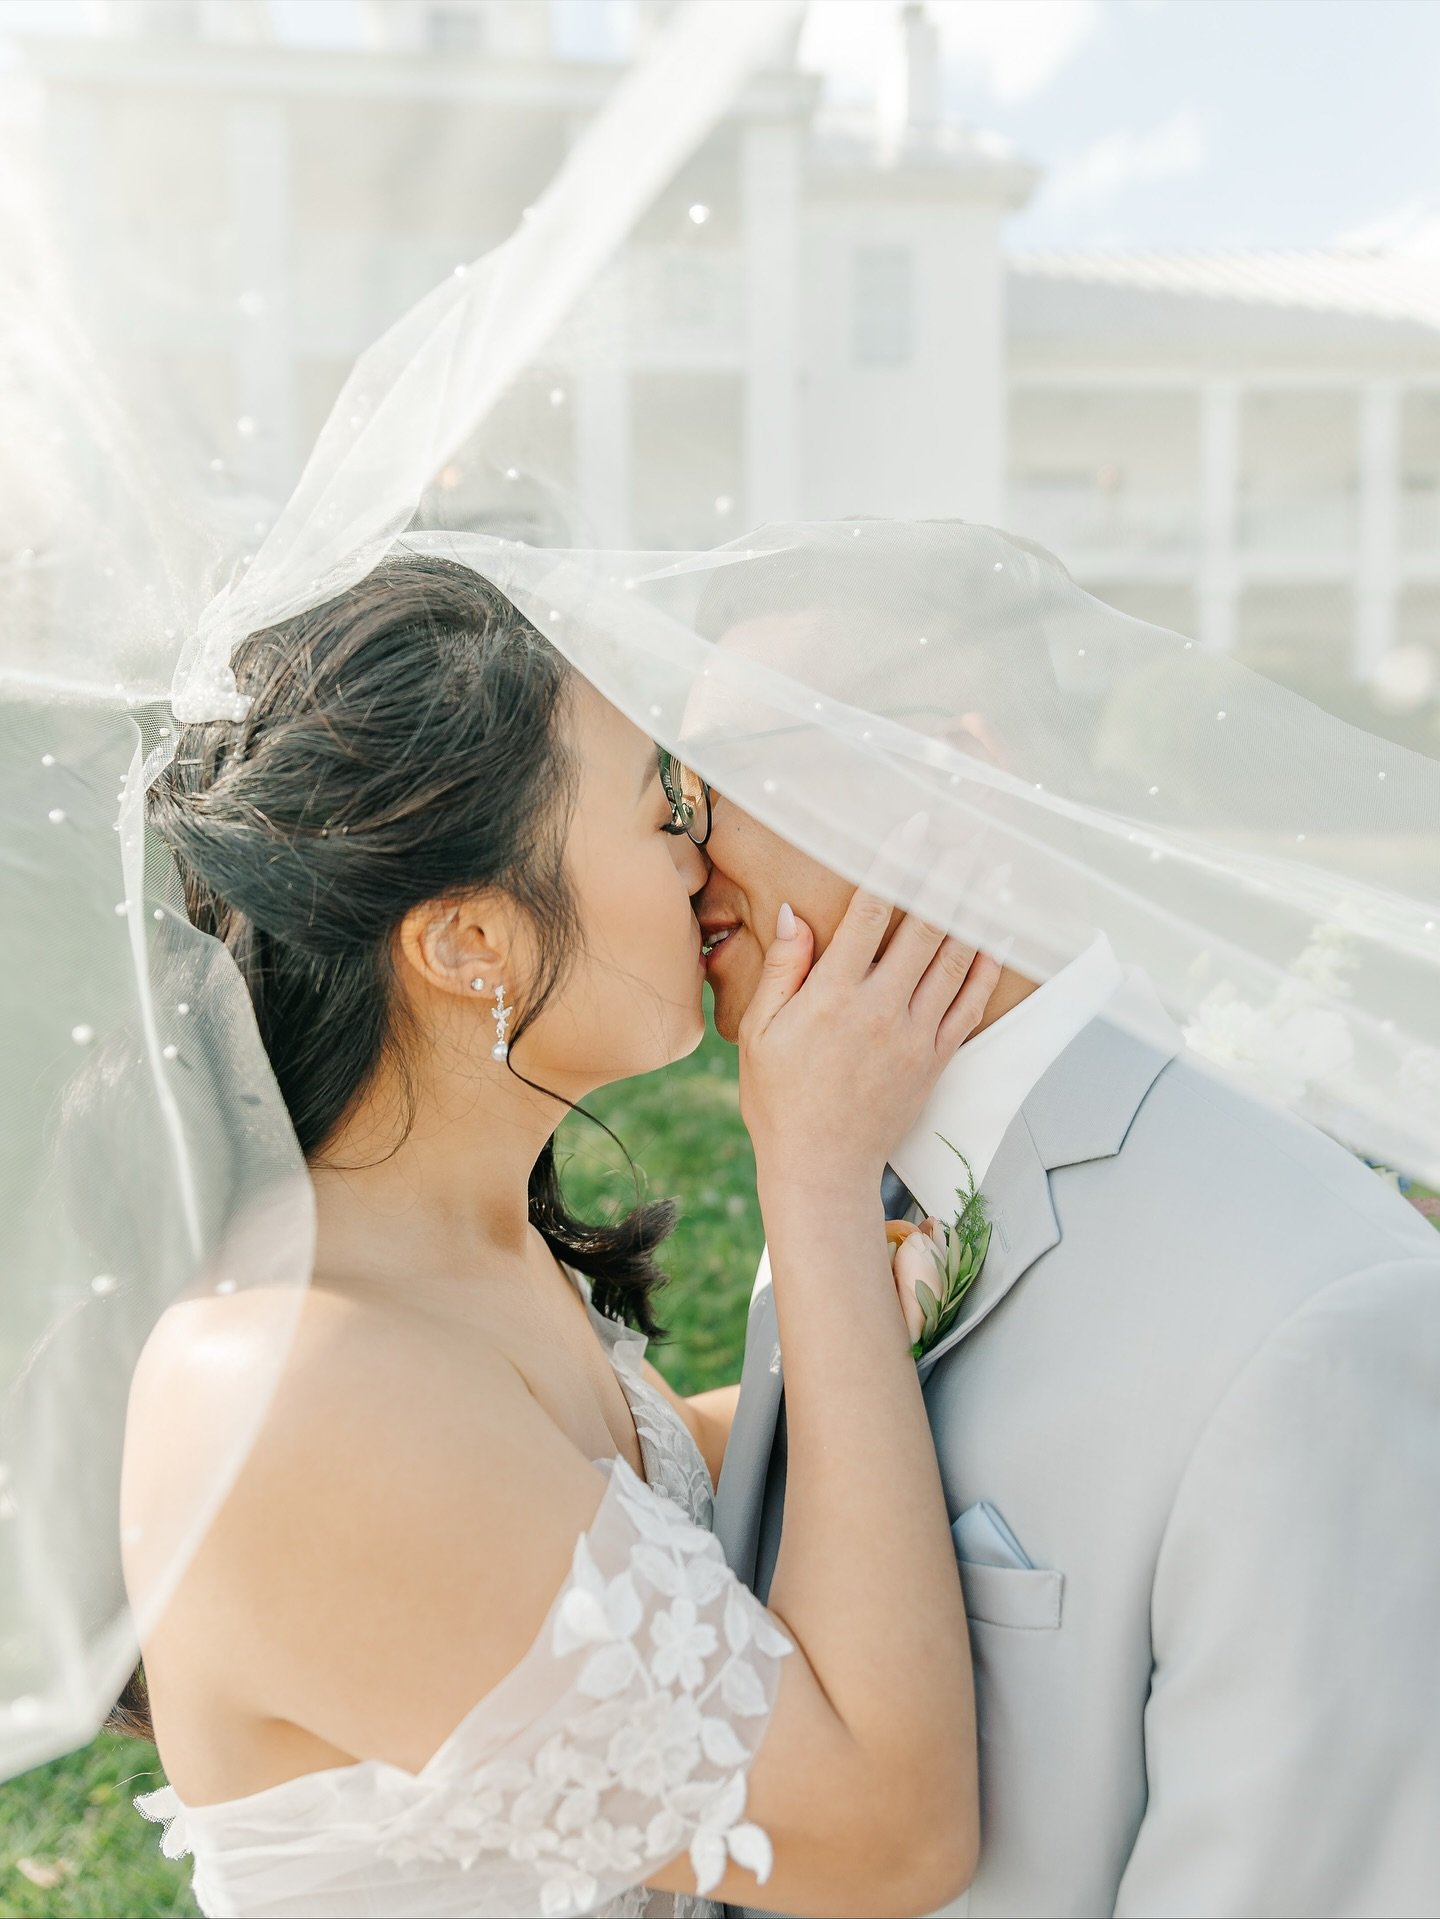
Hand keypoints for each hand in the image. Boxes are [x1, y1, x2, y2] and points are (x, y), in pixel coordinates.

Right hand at [738, 855, 1001, 1193]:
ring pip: (954, 961)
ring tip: (993, 872)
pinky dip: (985, 968)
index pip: (870, 913)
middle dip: (949, 877)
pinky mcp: (934, 1059)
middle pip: (925, 928)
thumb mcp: (761, 1032)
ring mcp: (914, 1036)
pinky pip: (967, 1005)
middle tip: (969, 837)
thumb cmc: (780, 1099)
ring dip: (976, 912)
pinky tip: (997, 938)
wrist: (821, 1167)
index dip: (895, 863)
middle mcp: (880, 1010)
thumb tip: (795, 914)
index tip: (915, 827)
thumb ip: (782, 970)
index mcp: (832, 996)